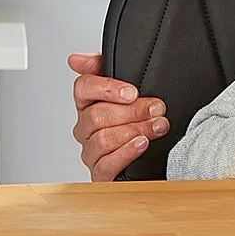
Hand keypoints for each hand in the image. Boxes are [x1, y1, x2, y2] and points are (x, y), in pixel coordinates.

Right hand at [69, 53, 168, 181]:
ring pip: (102, 139)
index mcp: (88, 105)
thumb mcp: (129, 90)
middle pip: (97, 115)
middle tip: (156, 109)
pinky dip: (126, 153)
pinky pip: (106, 165)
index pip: (83, 88)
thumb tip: (75, 60)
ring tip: (157, 126)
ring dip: (134, 130)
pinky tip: (142, 144)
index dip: (107, 88)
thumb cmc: (140, 121)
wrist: (159, 158)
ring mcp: (91, 153)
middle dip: (132, 111)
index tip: (132, 92)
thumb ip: (103, 68)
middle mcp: (86, 129)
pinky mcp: (101, 175)